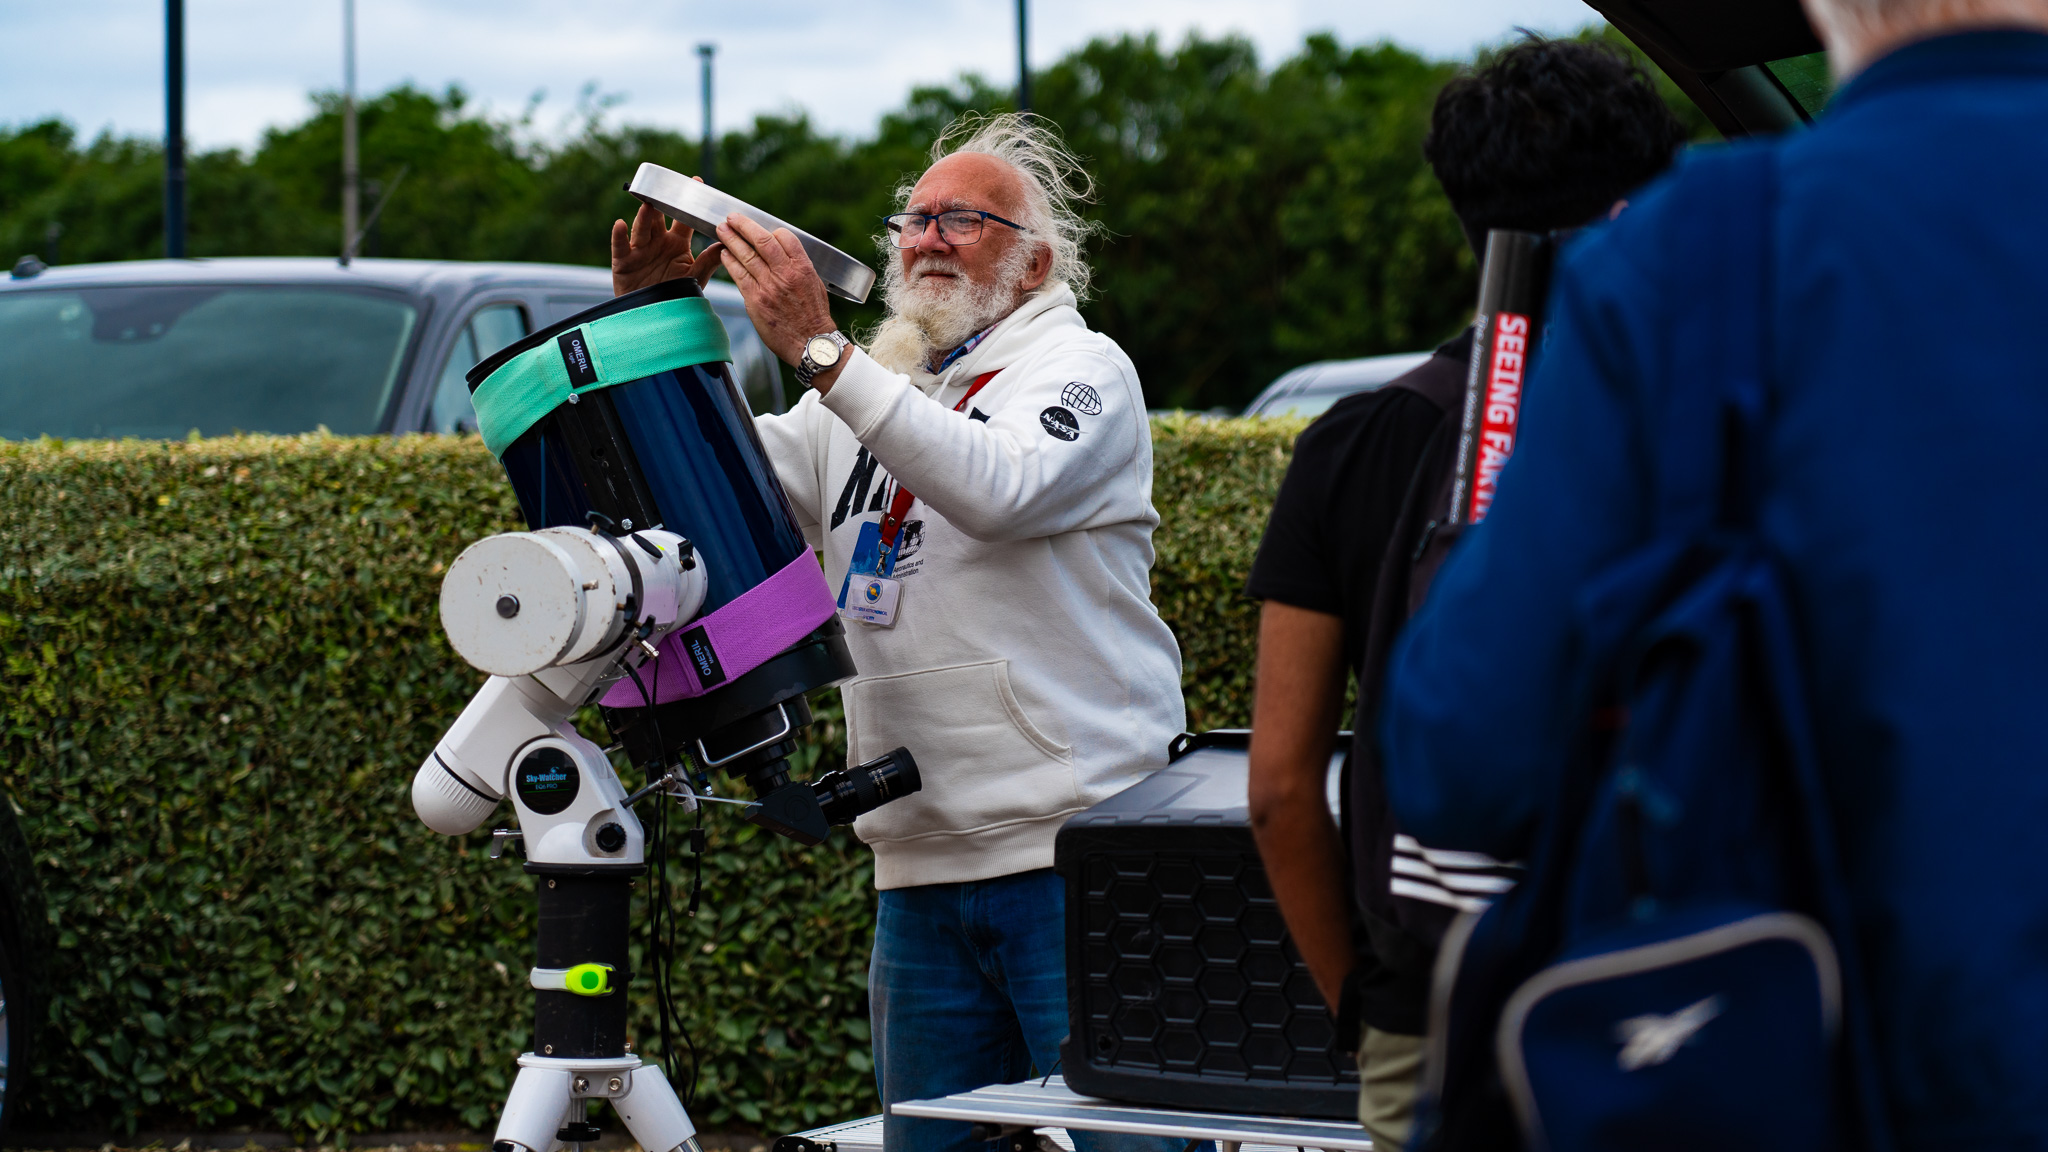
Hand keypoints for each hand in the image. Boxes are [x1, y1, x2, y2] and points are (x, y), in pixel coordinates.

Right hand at [610, 192, 724, 296]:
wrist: (655, 318)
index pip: (683, 218)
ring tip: (648, 205)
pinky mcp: (623, 262)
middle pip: (659, 218)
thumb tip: (727, 244)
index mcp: (676, 242)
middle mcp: (657, 242)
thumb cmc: (676, 295)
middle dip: (661, 204)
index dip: (688, 202)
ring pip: (641, 229)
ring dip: (644, 216)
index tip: (697, 182)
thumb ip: (709, 261)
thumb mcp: (695, 277)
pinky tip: (620, 224)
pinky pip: (619, 246)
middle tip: (666, 189)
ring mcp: (639, 250)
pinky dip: (619, 235)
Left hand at [714, 213, 842, 387]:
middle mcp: (785, 274)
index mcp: (802, 267)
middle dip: (743, 225)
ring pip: (746, 255)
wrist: (811, 344)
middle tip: (731, 218)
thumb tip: (782, 254)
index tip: (760, 228)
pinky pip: (739, 275)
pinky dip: (730, 262)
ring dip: (731, 239)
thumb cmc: (814, 317)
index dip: (770, 230)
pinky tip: (723, 254)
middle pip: (761, 240)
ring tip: (721, 230)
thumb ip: (798, 267)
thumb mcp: (815, 285)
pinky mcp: (756, 300)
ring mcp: (769, 286)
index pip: (784, 236)